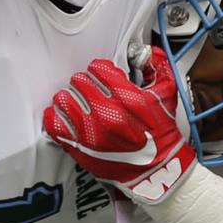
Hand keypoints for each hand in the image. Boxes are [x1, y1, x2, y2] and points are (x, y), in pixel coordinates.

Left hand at [43, 47, 195, 203]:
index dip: (99, 69)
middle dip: (85, 82)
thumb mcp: (168, 96)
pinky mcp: (80, 148)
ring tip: (75, 100)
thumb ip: (157, 68)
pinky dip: (54, 116)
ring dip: (69, 97)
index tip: (100, 74)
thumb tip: (145, 52)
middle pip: (79, 81)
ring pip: (64, 99)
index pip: (98, 69)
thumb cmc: (161, 135)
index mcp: (129, 99)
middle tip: (89, 88)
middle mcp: (109, 114)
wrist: (156, 171)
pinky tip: (62, 114)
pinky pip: (54, 125)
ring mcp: (91, 133)